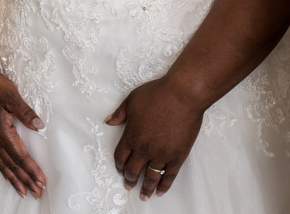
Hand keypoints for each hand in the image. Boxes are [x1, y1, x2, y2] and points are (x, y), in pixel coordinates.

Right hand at [0, 65, 46, 198]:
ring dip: (15, 179)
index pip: (20, 156)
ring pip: (3, 164)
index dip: (31, 169)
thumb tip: (39, 126)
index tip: (42, 181)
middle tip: (38, 193)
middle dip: (26, 180)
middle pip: (12, 164)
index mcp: (1, 131)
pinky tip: (8, 174)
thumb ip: (25, 112)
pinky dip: (4, 169)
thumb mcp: (11, 95)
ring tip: (23, 192)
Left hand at [105, 77, 203, 199]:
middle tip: (128, 185)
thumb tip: (107, 121)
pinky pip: (169, 176)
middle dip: (129, 179)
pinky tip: (160, 192)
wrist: (182, 95)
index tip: (120, 171)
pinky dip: (164, 186)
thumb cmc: (157, 94)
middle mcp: (144, 148)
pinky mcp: (178, 156)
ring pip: (151, 177)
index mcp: (131, 135)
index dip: (119, 166)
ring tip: (143, 196)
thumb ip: (119, 114)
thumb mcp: (131, 100)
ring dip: (145, 188)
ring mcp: (162, 154)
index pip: (120, 157)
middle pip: (133, 170)